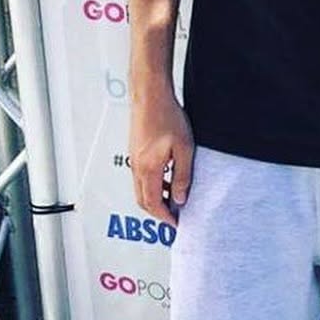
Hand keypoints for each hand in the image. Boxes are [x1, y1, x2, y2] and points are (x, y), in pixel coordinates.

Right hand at [129, 86, 193, 227]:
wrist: (150, 96)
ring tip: (174, 200)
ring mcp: (134, 159)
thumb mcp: (184, 149)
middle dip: (158, 212)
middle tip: (173, 217)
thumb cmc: (167, 117)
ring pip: (141, 189)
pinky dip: (153, 185)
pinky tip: (168, 180)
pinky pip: (141, 177)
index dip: (165, 217)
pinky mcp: (135, 152)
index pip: (154, 203)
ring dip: (156, 198)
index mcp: (149, 169)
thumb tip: (180, 198)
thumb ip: (182, 176)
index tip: (176, 223)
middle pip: (143, 200)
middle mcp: (137, 167)